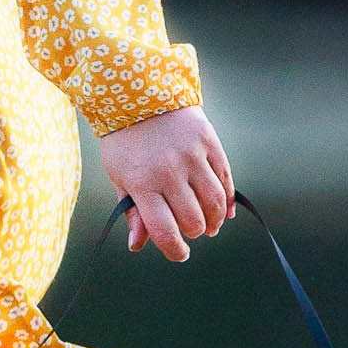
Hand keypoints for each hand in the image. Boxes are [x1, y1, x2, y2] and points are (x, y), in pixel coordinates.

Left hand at [98, 106, 232, 262]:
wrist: (141, 93)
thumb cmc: (126, 141)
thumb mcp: (119, 177)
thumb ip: (132, 212)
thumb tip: (137, 245)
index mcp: (143, 184)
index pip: (164, 231)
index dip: (175, 250)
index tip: (179, 254)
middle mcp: (169, 171)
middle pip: (193, 220)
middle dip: (193, 233)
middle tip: (190, 231)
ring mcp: (192, 156)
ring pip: (214, 203)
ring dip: (214, 221)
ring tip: (210, 226)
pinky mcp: (209, 142)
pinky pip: (225, 178)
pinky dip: (228, 200)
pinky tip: (225, 211)